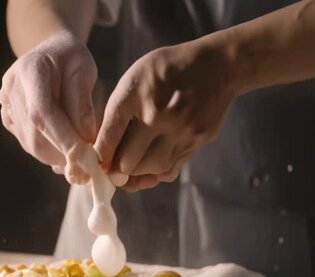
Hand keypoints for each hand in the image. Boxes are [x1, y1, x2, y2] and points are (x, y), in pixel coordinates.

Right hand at [0, 31, 97, 183]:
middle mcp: (11, 88)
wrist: (49, 51)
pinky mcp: (8, 117)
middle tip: (88, 166)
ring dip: (56, 157)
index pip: (42, 112)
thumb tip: (86, 138)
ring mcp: (6, 104)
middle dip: (62, 153)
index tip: (84, 156)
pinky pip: (27, 142)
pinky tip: (65, 150)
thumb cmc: (71, 58)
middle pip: (34, 133)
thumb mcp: (84, 70)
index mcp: (30, 70)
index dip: (62, 138)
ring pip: (30, 143)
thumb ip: (83, 103)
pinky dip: (48, 152)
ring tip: (80, 159)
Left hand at [95, 40, 236, 190]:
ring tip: (133, 166)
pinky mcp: (197, 140)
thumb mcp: (134, 79)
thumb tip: (103, 148)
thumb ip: (117, 111)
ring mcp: (180, 130)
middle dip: (117, 168)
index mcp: (135, 95)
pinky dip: (158, 171)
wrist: (216, 65)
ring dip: (138, 172)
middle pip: (128, 161)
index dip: (100, 156)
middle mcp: (157, 115)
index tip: (98, 162)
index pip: (109, 136)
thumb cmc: (166, 71)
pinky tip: (152, 164)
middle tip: (113, 168)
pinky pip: (172, 167)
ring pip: (151, 169)